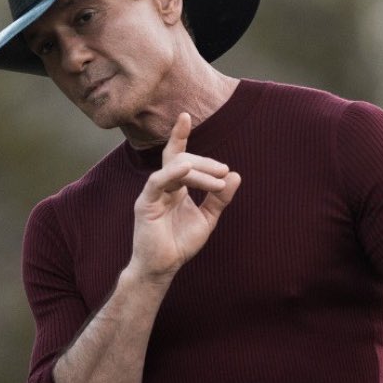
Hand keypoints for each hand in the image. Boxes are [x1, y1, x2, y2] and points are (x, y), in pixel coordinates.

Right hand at [129, 112, 240, 280]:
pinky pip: (158, 181)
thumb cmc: (180, 243)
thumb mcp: (208, 218)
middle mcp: (162, 186)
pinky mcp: (146, 204)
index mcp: (174, 186)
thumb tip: (236, 175)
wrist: (164, 267)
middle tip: (224, 172)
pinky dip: (173, 172)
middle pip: (181, 158)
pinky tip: (186, 169)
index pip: (176, 155)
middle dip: (205, 161)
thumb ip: (219, 198)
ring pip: (175, 168)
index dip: (179, 135)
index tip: (186, 116)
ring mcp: (152, 193)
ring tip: (218, 180)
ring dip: (199, 170)